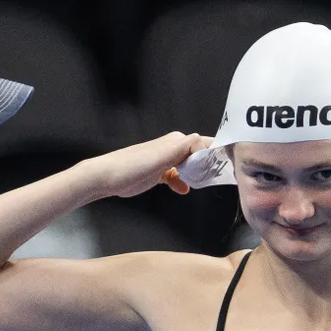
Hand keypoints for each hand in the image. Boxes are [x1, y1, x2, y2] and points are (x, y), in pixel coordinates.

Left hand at [80, 132, 211, 198]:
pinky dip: (182, 183)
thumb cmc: (132, 165)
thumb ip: (185, 147)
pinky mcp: (159, 173)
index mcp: (176, 140)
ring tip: (203, 184)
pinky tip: (183, 190)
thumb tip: (206, 146)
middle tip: (215, 178)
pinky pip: (178, 176)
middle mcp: (173, 148)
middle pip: (199, 155)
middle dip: (208, 166)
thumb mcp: (162, 155)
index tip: (223, 167)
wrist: (107, 177)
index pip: (204, 143)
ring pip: (190, 166)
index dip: (215, 154)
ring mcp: (166, 160)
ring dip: (197, 175)